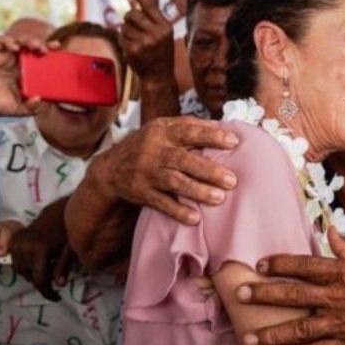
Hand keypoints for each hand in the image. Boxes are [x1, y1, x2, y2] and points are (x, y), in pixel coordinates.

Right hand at [0, 36, 54, 144]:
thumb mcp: (20, 110)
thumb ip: (32, 107)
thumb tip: (39, 99)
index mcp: (27, 72)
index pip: (40, 57)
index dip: (50, 51)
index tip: (58, 48)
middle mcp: (17, 63)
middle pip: (31, 46)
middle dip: (41, 43)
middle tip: (47, 49)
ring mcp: (5, 58)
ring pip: (18, 40)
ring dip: (28, 40)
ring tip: (35, 46)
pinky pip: (1, 41)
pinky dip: (9, 41)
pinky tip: (15, 48)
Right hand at [9, 199, 73, 300]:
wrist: (57, 210)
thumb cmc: (68, 229)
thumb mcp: (70, 249)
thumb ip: (63, 267)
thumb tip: (59, 285)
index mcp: (40, 250)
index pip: (40, 279)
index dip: (47, 292)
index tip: (56, 297)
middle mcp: (25, 247)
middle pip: (29, 276)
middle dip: (42, 281)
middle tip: (53, 280)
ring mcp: (17, 242)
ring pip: (21, 270)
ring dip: (33, 273)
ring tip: (46, 268)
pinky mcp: (13, 239)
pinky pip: (16, 260)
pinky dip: (25, 265)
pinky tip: (37, 261)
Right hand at [89, 116, 240, 223]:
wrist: (110, 168)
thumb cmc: (148, 145)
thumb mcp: (163, 128)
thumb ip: (189, 125)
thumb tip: (222, 125)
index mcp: (162, 132)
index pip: (189, 131)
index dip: (211, 136)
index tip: (234, 141)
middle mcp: (154, 151)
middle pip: (183, 160)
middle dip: (209, 170)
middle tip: (232, 180)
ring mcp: (146, 173)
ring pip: (173, 182)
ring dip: (197, 191)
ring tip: (220, 198)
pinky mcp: (141, 193)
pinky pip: (160, 203)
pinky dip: (177, 211)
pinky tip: (195, 218)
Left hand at [120, 0, 174, 81]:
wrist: (159, 75)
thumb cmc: (161, 51)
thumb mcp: (163, 33)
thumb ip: (153, 15)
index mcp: (165, 27)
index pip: (149, 6)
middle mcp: (156, 33)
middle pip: (132, 14)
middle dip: (129, 18)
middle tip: (132, 24)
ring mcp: (144, 42)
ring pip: (124, 26)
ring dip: (126, 31)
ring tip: (135, 40)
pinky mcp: (132, 50)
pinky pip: (120, 37)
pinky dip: (123, 40)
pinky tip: (132, 47)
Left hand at [238, 230, 344, 344]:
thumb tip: (330, 231)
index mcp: (344, 272)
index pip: (304, 265)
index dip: (279, 264)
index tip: (260, 264)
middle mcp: (339, 297)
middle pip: (293, 296)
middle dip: (264, 296)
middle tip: (241, 296)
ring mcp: (342, 323)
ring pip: (299, 329)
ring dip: (272, 334)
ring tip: (248, 338)